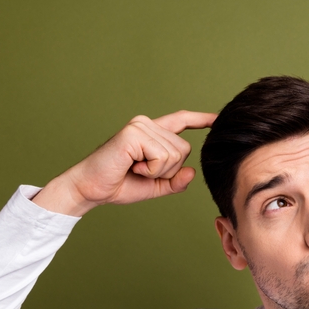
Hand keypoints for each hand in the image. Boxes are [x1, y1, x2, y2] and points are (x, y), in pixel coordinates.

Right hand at [33, 110, 216, 216]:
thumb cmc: (119, 185)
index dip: (201, 119)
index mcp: (152, 133)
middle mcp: (147, 124)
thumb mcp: (155, 186)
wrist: (91, 190)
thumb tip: (192, 172)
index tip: (217, 118)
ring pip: (175, 155)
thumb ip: (175, 181)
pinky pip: (162, 157)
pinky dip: (150, 169)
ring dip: (157, 171)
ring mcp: (140, 126)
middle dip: (168, 170)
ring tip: (134, 169)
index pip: (181, 121)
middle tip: (140, 171)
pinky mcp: (134, 133)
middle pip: (184, 150)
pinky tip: (132, 167)